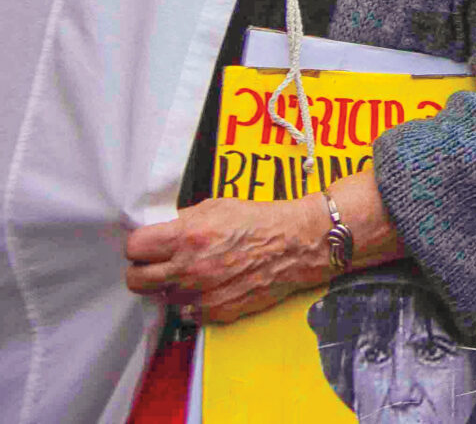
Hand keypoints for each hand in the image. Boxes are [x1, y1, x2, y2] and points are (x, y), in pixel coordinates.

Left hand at [125, 196, 329, 324]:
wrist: (297, 244)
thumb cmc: (261, 220)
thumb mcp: (218, 206)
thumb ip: (184, 221)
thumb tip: (161, 233)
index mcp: (186, 236)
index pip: (134, 248)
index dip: (140, 246)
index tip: (148, 246)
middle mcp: (188, 268)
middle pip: (136, 280)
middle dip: (143, 270)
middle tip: (159, 264)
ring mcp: (200, 294)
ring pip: (162, 297)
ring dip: (173, 286)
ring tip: (195, 272)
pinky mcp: (214, 312)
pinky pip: (186, 313)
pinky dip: (193, 302)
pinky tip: (209, 286)